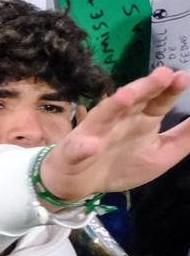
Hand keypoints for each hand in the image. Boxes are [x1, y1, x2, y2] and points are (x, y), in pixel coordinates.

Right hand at [37, 67, 189, 201]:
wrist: (81, 182)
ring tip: (126, 96)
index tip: (183, 77)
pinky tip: (92, 146)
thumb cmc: (122, 164)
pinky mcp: (77, 151)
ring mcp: (96, 132)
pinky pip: (80, 149)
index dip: (170, 90)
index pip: (159, 101)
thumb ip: (184, 137)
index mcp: (143, 119)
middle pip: (133, 100)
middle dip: (146, 87)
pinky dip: (85, 147)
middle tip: (164, 73)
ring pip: (105, 115)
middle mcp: (120, 119)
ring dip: (114, 106)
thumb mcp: (162, 154)